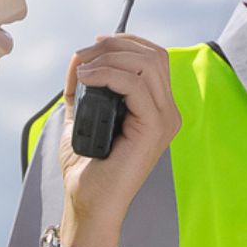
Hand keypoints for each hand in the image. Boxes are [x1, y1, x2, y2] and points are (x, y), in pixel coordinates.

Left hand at [55, 33, 179, 246]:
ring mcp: (165, 120)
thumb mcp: (84, 116)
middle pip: (153, 55)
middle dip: (115, 45)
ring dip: (109, 57)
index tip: (93, 45)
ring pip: (146, 64)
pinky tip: (86, 78)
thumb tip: (78, 57)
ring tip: (82, 68)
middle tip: (84, 55)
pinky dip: (106, 74)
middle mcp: (168, 112)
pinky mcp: (153, 128)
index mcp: (157, 108)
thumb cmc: (87, 167)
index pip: (154, 58)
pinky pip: (134, 84)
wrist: (88, 203)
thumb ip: (84, 87)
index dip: (125, 43)